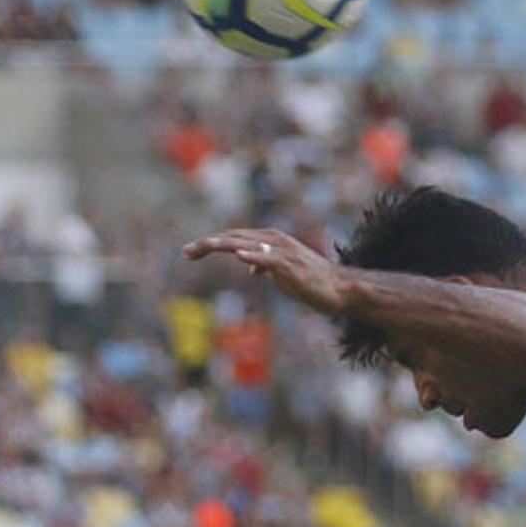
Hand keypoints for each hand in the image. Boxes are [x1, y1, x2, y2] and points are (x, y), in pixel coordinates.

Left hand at [183, 228, 346, 314]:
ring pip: (246, 244)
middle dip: (208, 244)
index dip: (211, 243)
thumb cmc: (312, 281)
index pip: (234, 238)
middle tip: (185, 251)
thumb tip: (251, 267)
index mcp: (270, 241)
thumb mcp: (282, 273)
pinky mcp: (291, 266)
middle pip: (234, 238)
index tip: (190, 252)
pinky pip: (269, 259)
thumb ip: (265, 266)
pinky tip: (239, 256)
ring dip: (223, 244)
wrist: (340, 289)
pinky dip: (254, 256)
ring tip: (202, 246)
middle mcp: (274, 240)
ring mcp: (282, 252)